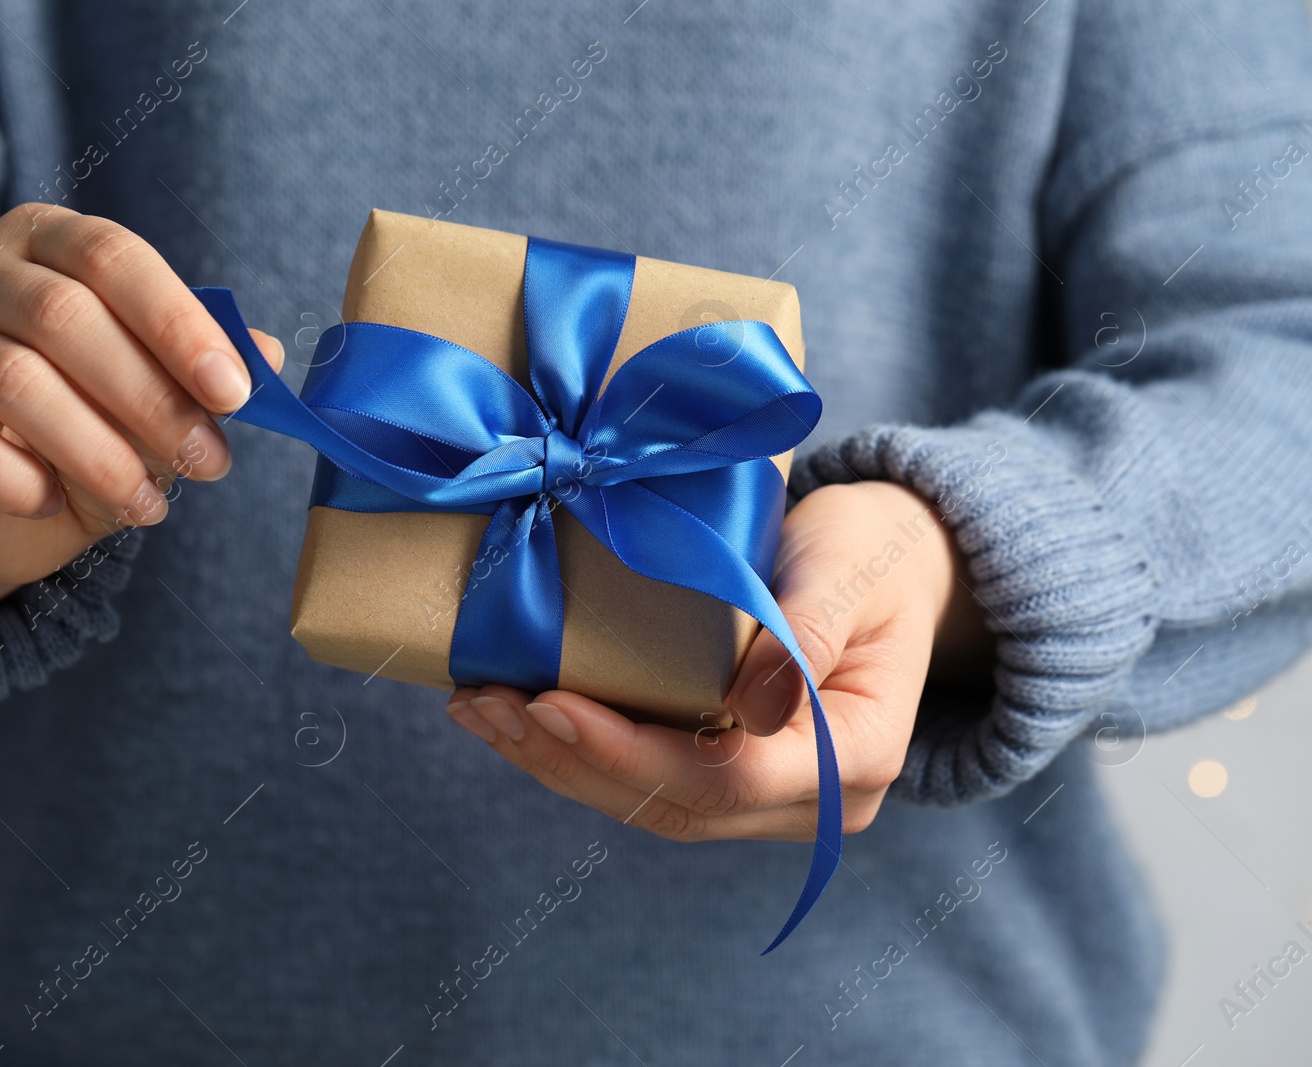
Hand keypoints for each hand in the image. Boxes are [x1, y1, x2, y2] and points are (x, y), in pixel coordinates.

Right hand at [0, 203, 283, 622]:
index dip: (177, 323)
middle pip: (64, 317)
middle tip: (209, 463)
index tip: (235, 392)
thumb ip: (202, 365)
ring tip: (151, 505)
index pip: (111, 257)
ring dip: (101, 453)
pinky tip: (56, 505)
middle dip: (152, 399)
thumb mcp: (156, 385)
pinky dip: (18, 481)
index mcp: (44, 239)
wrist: (2, 497)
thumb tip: (266, 356)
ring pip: (16, 382)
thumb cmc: (93, 417)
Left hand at [444, 481, 991, 839]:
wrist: (890, 564)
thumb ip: (810, 633)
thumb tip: (755, 709)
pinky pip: (647, 782)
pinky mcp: (732, 781)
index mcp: (857, 753)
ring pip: (650, 805)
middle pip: (677, 805)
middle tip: (486, 706)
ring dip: (558, 763)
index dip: (632, 750)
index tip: (550, 703)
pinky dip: (577, 753)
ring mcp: (772, 801)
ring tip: (481, 710)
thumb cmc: (872, 552)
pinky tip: (515, 715)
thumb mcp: (851, 567)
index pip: (729, 776)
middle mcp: (817, 801)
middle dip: (570, 760)